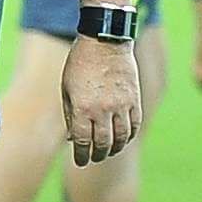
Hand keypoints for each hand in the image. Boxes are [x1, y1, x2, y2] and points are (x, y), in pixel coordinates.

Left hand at [62, 34, 142, 165]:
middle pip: (103, 144)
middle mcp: (103, 109)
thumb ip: (70, 115)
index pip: (83, 142)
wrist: (105, 41)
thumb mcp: (67, 88)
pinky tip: (123, 138)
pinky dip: (129, 135)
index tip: (81, 161)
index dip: (82, 156)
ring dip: (115, 148)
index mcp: (82, 108)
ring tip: (109, 151)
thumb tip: (74, 139)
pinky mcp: (134, 99)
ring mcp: (121, 105)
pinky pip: (134, 125)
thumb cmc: (80, 63)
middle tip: (94, 158)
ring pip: (121, 138)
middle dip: (97, 155)